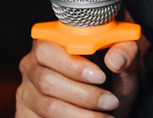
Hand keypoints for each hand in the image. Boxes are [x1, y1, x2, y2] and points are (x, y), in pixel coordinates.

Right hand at [17, 34, 143, 116]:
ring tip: (106, 116)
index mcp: (50, 42)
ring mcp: (27, 93)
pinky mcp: (26, 115)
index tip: (100, 77)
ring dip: (82, 114)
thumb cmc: (113, 76)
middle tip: (110, 101)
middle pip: (48, 81)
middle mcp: (32, 66)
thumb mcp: (125, 62)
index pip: (49, 49)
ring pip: (49, 107)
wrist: (110, 101)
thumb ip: (125, 52)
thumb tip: (115, 59)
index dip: (73, 65)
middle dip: (84, 95)